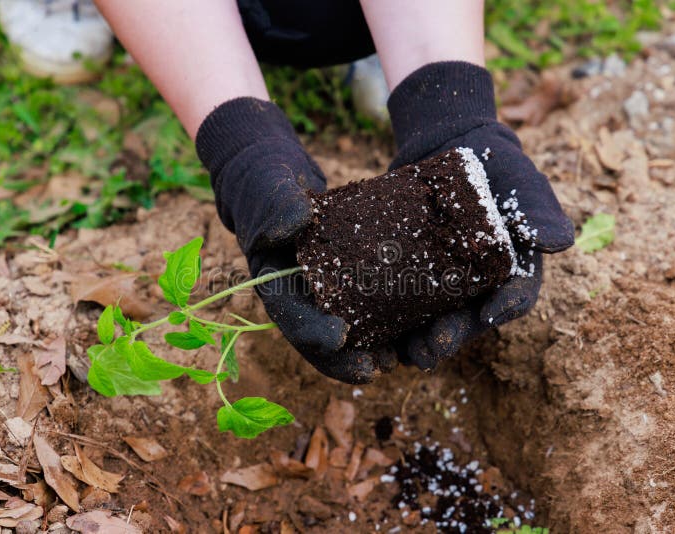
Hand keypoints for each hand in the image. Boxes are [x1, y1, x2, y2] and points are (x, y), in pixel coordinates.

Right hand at [196, 97, 395, 382]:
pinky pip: (364, 305)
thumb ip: (277, 206)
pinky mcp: (345, 278)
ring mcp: (321, 289)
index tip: (340, 338)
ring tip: (398, 360)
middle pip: (318, 337)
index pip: (290, 315)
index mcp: (273, 281)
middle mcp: (297, 293)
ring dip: (369, 349)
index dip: (313, 331)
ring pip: (345, 329)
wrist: (274, 175)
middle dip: (344, 358)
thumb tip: (297, 221)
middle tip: (375, 369)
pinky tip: (410, 331)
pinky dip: (384, 322)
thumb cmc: (264, 182)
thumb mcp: (266, 189)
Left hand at [386, 62, 574, 369]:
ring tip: (405, 353)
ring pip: (436, 320)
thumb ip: (538, 210)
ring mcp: (446, 283)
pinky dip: (392, 320)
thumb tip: (557, 241)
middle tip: (434, 348)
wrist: (451, 147)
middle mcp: (480, 285)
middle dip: (453, 336)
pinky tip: (374, 332)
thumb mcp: (522, 182)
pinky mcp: (414, 274)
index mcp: (514, 270)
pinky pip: (405, 302)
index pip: (515, 295)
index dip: (503, 308)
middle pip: (470, 319)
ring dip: (422, 341)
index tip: (489, 316)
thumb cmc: (496, 166)